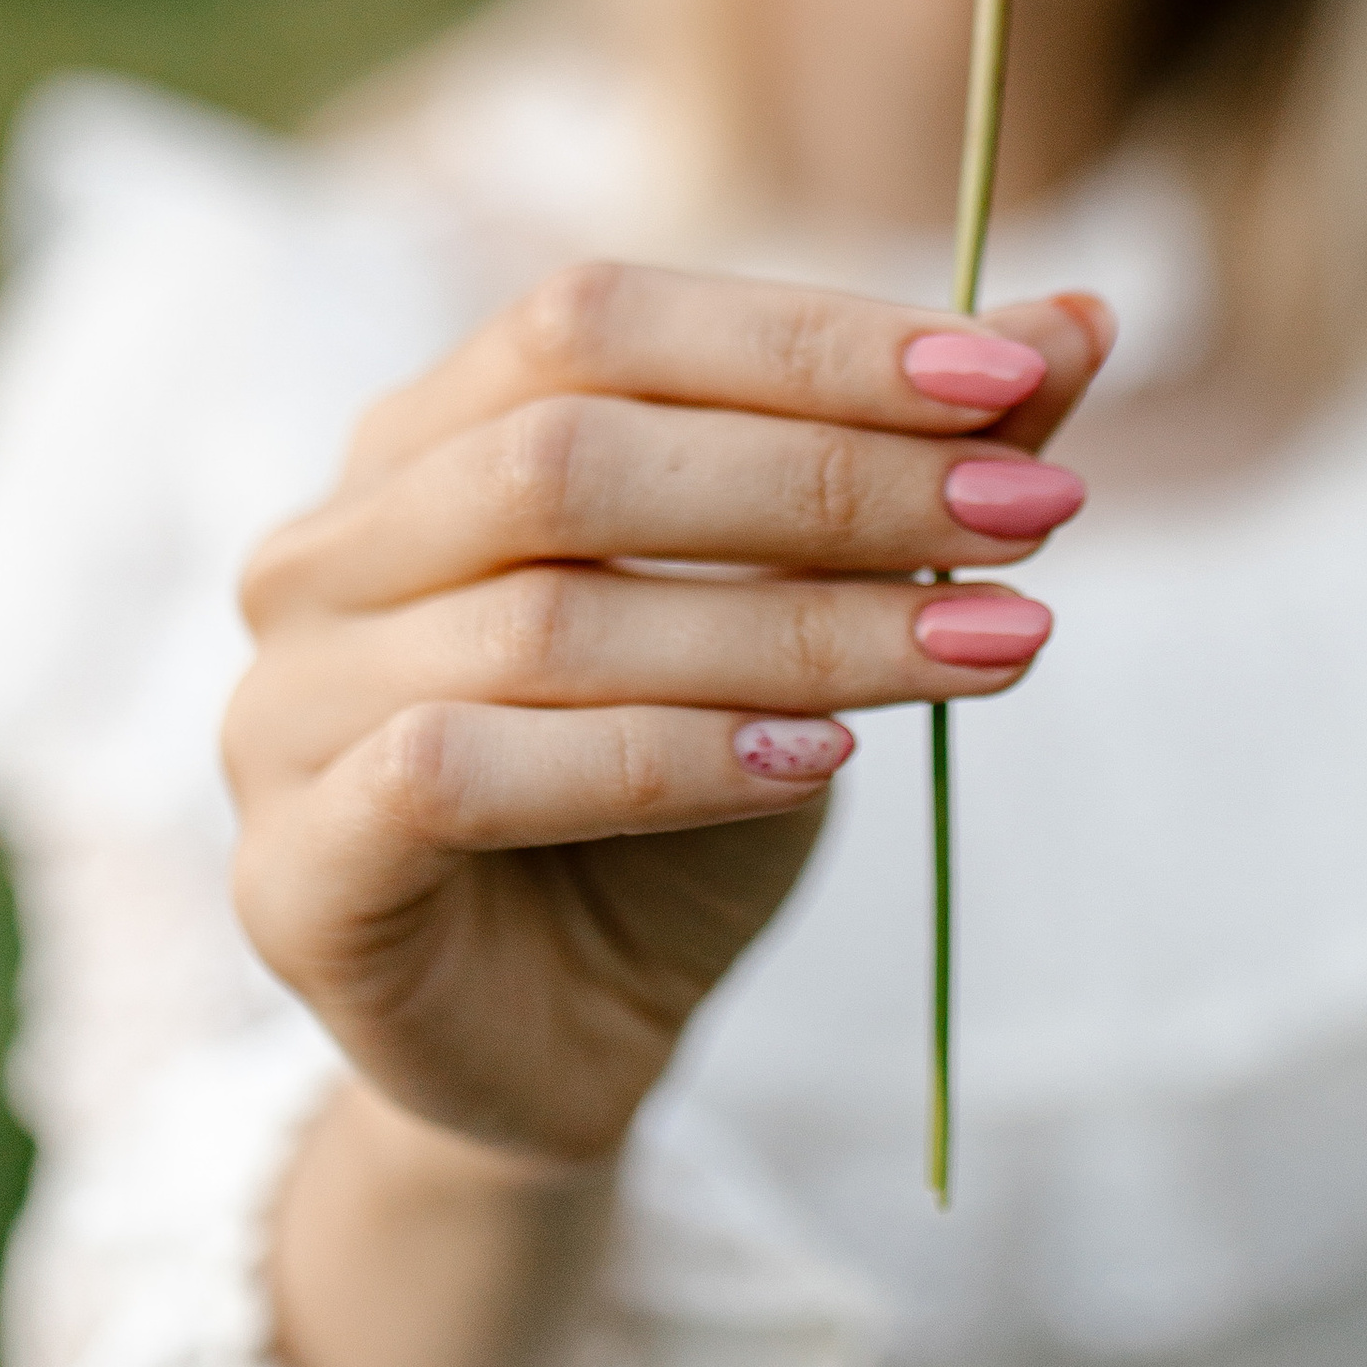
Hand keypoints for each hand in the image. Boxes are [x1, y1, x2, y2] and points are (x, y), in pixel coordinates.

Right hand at [226, 264, 1109, 1169]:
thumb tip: (1084, 321)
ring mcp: (283, 708)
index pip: (596, 319)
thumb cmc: (675, 800)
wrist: (563, 1048)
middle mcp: (325, 550)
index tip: (1010, 374)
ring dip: (799, 625)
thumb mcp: (807, 613)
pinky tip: (821, 765)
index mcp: (420, 439)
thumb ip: (909, 461)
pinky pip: (466, 772)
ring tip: (993, 639)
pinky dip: (665, 757)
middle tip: (1037, 509)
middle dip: (828, 475)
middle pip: (568, 453)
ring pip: (548, 619)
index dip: (803, 336)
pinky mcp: (296, 872)